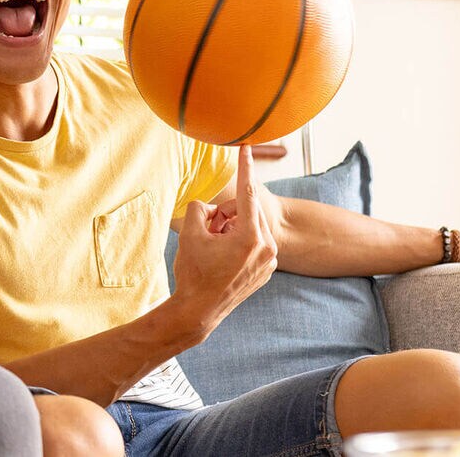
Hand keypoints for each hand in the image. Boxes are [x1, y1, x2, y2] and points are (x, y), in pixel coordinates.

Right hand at [169, 145, 278, 336]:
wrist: (199, 311)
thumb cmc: (193, 272)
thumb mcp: (190, 233)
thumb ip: (200, 207)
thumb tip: (212, 209)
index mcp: (251, 236)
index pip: (247, 193)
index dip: (245, 167)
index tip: (247, 147)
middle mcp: (267, 247)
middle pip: (244, 213)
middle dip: (224, 216)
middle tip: (207, 233)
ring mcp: (270, 261)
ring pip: (248, 228)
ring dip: (230, 231)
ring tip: (215, 250)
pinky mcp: (267, 270)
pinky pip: (253, 244)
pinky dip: (237, 245)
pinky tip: (224, 261)